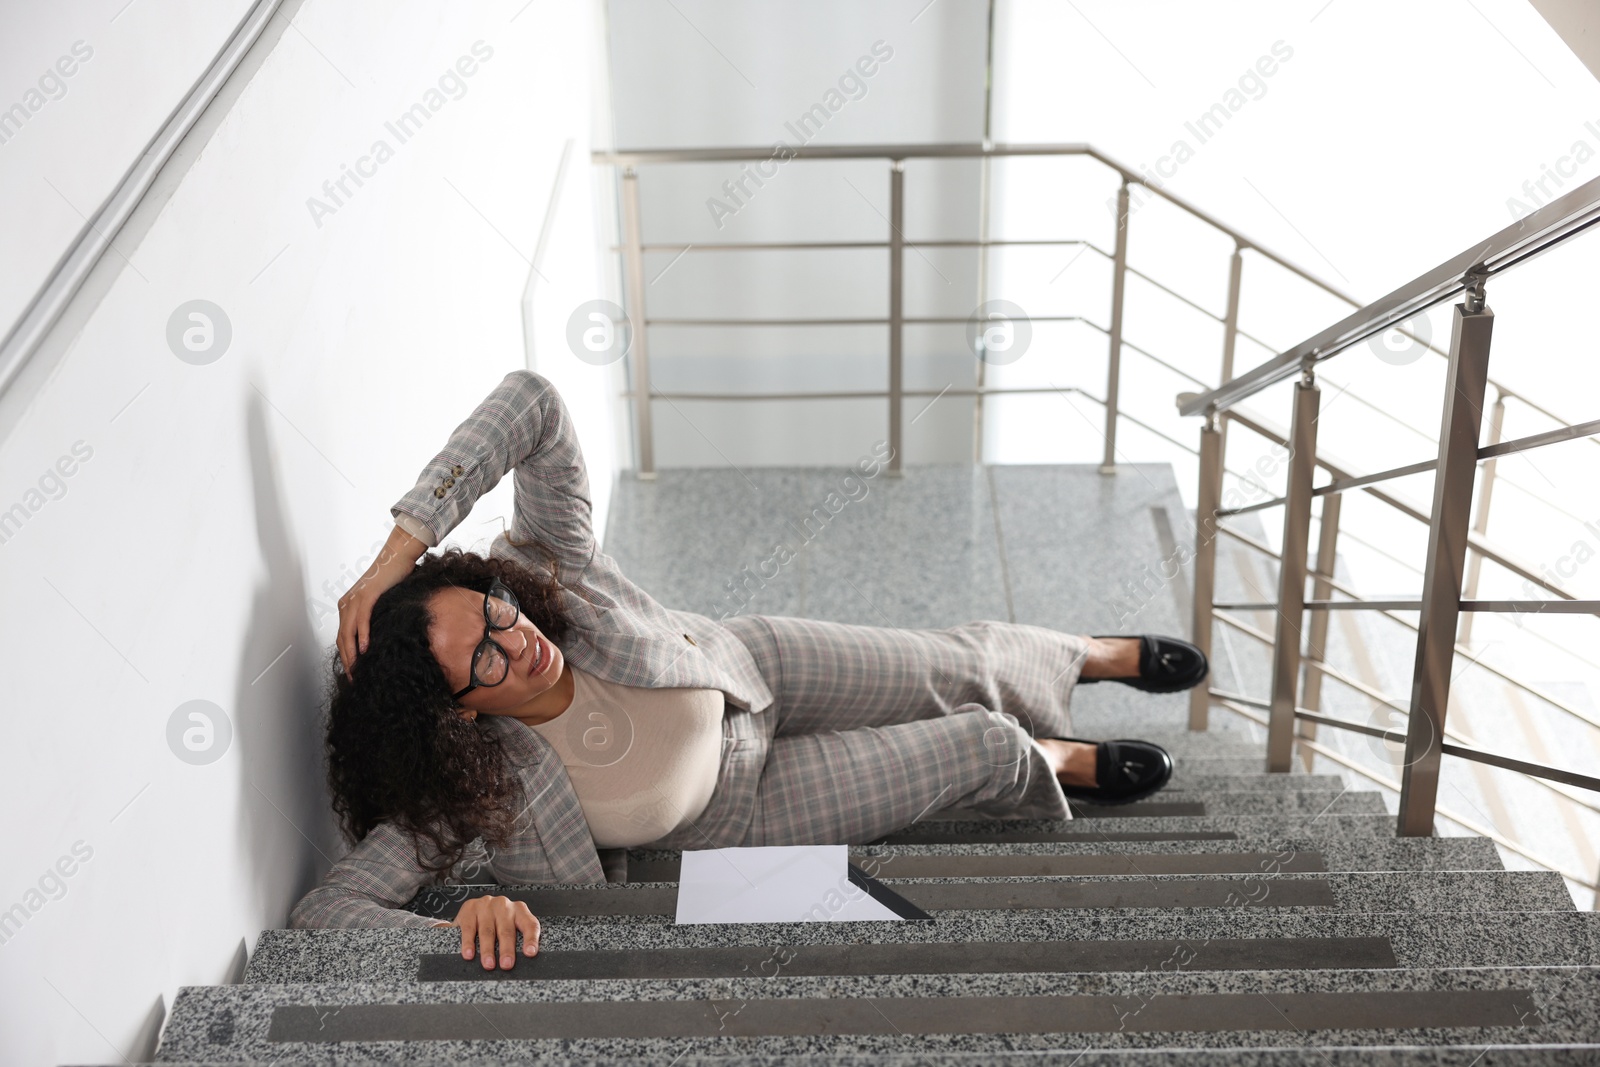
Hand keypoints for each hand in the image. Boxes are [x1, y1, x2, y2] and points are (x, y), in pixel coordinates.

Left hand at [337, 523, 426, 677]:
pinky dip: (362, 635)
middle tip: (354, 678)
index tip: (353, 673)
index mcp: (347, 606)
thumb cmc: (392, 579)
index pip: (343, 638)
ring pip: (348, 632)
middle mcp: (346, 604)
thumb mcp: (380, 603)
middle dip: (347, 661)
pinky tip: (365, 648)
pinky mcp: (366, 596)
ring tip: (357, 670)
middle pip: (342, 638)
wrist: (398, 557)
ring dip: (352, 654)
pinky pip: (361, 620)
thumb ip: (375, 618)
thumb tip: (379, 638)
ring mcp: (355, 600)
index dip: (346, 657)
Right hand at [449, 894, 540, 969]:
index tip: (530, 953)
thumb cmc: (498, 921)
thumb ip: (518, 940)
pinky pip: (469, 928)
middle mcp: (504, 906)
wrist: (474, 906)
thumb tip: (524, 962)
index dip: (531, 939)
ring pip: (488, 931)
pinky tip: (469, 954)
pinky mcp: (469, 909)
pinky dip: (469, 943)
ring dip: (488, 950)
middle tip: (507, 964)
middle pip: (507, 930)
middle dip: (507, 949)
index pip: (530, 924)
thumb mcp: (512, 925)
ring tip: (489, 964)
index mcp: (519, 910)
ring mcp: (486, 906)